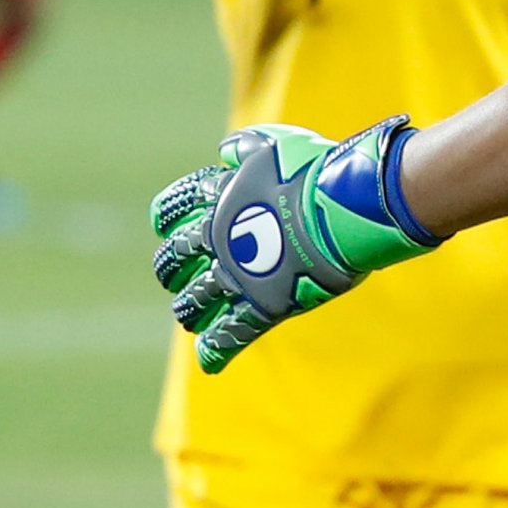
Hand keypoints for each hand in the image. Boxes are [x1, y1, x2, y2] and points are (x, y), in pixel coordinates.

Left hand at [150, 121, 439, 373]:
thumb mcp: (277, 145)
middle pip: (176, 258)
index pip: (175, 208)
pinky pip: (234, 332)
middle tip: (172, 275)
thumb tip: (226, 151)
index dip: (167, 216)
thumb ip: (249, 147)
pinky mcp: (264, 304)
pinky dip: (219, 349)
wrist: (345, 205)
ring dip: (189, 308)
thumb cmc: (317, 170)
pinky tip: (209, 362)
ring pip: (197, 299)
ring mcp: (238, 275)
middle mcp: (218, 239)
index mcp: (218, 199)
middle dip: (171, 267)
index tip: (163, 224)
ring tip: (188, 316)